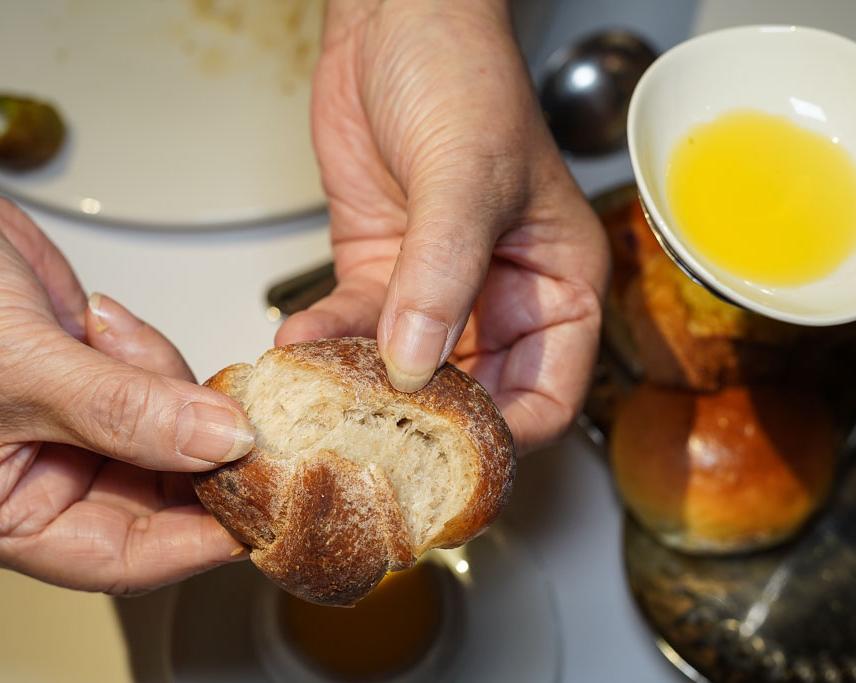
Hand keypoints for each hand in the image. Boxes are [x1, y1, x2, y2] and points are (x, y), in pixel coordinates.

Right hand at [0, 2, 250, 592]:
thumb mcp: (24, 366)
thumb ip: (129, 413)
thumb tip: (220, 444)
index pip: (119, 560)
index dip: (194, 543)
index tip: (258, 515)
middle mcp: (39, 488)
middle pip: (158, 505)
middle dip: (195, 455)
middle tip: (239, 418)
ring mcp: (74, 438)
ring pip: (172, 445)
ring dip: (168, 392)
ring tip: (114, 339)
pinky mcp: (100, 391)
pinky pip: (164, 395)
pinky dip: (155, 361)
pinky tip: (104, 324)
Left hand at [278, 0, 609, 452]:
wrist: (393, 20)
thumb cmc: (462, 73)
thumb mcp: (466, 177)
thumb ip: (443, 275)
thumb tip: (415, 366)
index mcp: (558, 286)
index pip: (546, 397)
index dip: (504, 440)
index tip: (449, 466)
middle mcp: (502, 300)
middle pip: (471, 400)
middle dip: (420, 427)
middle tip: (368, 448)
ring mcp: (437, 293)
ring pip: (403, 373)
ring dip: (360, 388)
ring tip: (318, 399)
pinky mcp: (382, 276)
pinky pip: (355, 331)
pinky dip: (326, 342)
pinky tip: (296, 345)